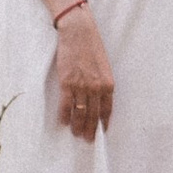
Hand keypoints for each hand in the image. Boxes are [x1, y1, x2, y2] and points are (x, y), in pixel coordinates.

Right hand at [52, 6, 114, 141]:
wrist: (79, 32)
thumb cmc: (92, 46)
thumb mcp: (104, 66)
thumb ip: (102, 82)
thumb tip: (97, 98)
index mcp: (108, 84)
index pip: (107, 110)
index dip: (103, 123)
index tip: (102, 132)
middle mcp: (96, 88)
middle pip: (93, 115)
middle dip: (91, 130)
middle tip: (88, 140)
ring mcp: (81, 86)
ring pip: (80, 113)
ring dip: (78, 126)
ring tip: (76, 134)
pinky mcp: (67, 83)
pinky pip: (65, 105)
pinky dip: (64, 116)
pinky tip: (64, 122)